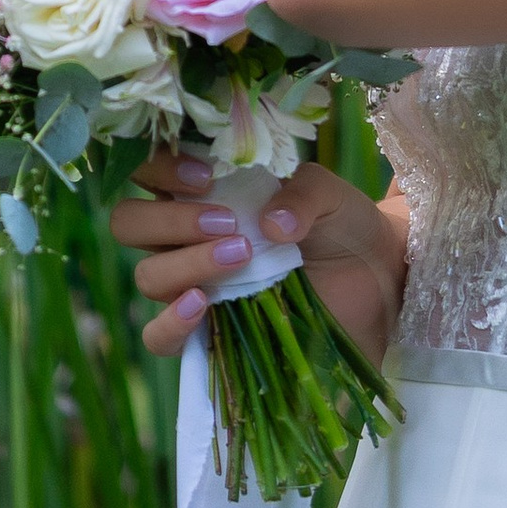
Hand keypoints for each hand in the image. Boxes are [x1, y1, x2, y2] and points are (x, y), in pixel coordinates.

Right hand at [113, 148, 406, 365]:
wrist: (376, 278)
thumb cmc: (343, 224)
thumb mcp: (330, 193)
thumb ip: (302, 192)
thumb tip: (270, 222)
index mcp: (203, 190)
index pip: (146, 172)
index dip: (160, 169)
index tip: (204, 175)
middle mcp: (187, 235)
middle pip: (130, 224)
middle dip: (169, 219)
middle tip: (227, 223)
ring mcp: (194, 284)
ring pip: (148, 276)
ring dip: (187, 263)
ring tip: (241, 256)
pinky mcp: (209, 332)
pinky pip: (159, 338)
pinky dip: (170, 323)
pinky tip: (200, 305)